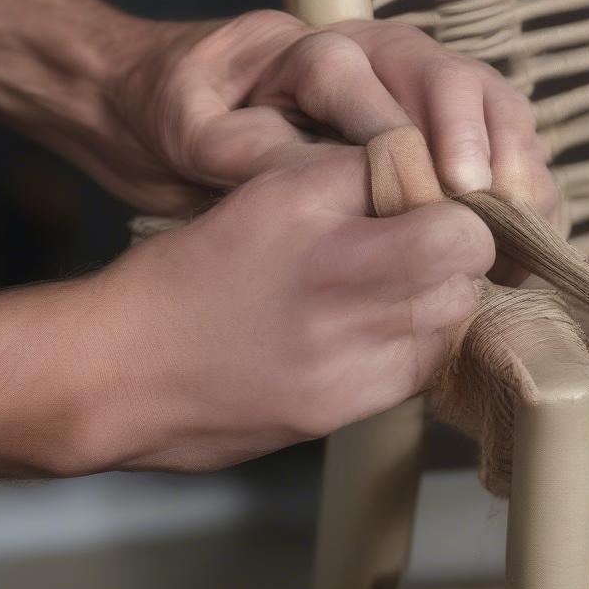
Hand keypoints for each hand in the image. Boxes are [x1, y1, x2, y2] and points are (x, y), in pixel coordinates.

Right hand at [0, 150, 494, 476]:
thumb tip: (423, 171)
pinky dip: (412, 343)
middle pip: (465, 284)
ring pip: (449, 330)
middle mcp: (353, 321)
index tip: (437, 207)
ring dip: (437, 300)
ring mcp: (352, 378)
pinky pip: (417, 373)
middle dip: (454, 257)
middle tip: (417, 242)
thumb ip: (358, 174)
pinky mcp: (343, 417)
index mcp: (336, 254)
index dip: (460, 216)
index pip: (460, 235)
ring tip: (391, 283)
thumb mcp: (272, 193)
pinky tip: (371, 325)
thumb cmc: (194, 272)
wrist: (123, 370)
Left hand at [100, 11, 561, 233]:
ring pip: (490, 105)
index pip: (378, 83)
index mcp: (317, 51)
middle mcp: (378, 58)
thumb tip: (340, 186)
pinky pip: (495, 138)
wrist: (166, 102)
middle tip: (492, 207)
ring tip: (528, 226)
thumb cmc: (182, 111)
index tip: (437, 195)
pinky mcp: (432, 123)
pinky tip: (531, 230)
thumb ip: (261, 153)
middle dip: (485, 144)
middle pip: (457, 80)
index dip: (412, 140)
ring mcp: (413, 88)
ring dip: (517, 163)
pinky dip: (519, 180)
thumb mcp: (195, 133)